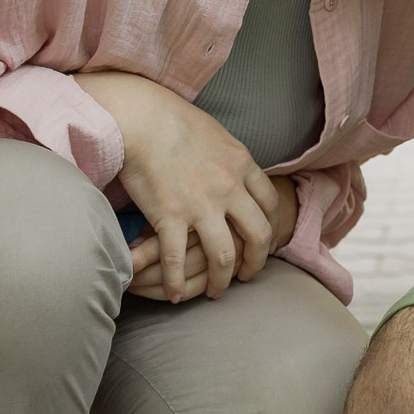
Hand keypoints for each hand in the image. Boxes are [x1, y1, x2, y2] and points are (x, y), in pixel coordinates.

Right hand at [76, 72, 293, 302]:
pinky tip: (175, 295)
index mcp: (242, 165)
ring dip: (221, 281)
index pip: (270, 203)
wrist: (143, 118)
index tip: (263, 240)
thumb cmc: (173, 119)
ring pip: (224, 256)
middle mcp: (229, 188)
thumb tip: (234, 169)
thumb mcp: (217, 134)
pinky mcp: (171, 217)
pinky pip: (178, 261)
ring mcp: (202, 205)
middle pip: (258, 235)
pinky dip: (177, 282)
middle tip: (248, 275)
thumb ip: (229, 158)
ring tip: (214, 292)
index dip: (269, 226)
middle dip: (256, 261)